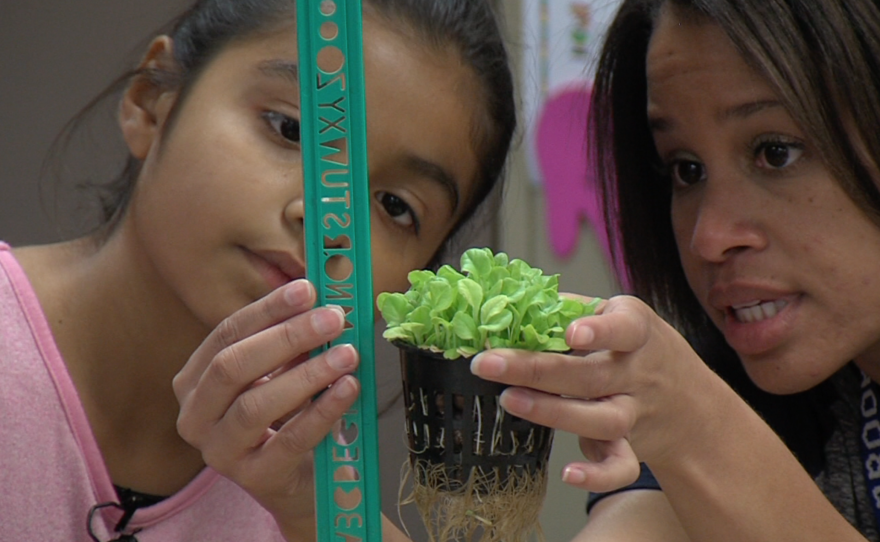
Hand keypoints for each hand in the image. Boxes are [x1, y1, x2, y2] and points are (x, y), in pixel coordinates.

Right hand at [173, 279, 359, 537]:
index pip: (226, 334)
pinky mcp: (253, 478)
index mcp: (194, 380)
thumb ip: (291, 341)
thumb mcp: (281, 373)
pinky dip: (322, 411)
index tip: (307, 289)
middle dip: (286, 337)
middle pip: (232, 366)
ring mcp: (220, 451)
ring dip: (307, 374)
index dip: (267, 309)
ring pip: (256, 404)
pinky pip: (289, 440)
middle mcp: (195, 416)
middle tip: (331, 318)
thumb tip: (322, 301)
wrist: (297, 482)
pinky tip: (348, 388)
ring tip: (347, 354)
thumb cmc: (285, 418)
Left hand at [470, 294, 720, 493]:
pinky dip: (598, 475)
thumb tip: (511, 300)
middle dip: (536, 370)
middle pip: (590, 374)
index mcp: (636, 332)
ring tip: (508, 400)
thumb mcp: (618, 317)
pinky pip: (620, 465)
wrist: (692, 403)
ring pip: (601, 419)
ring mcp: (636, 412)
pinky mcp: (633, 446)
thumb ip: (571, 309)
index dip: (599, 330)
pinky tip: (568, 473)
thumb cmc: (638, 350)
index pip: (623, 328)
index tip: (571, 332)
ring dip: (552, 412)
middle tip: (489, 363)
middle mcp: (637, 373)